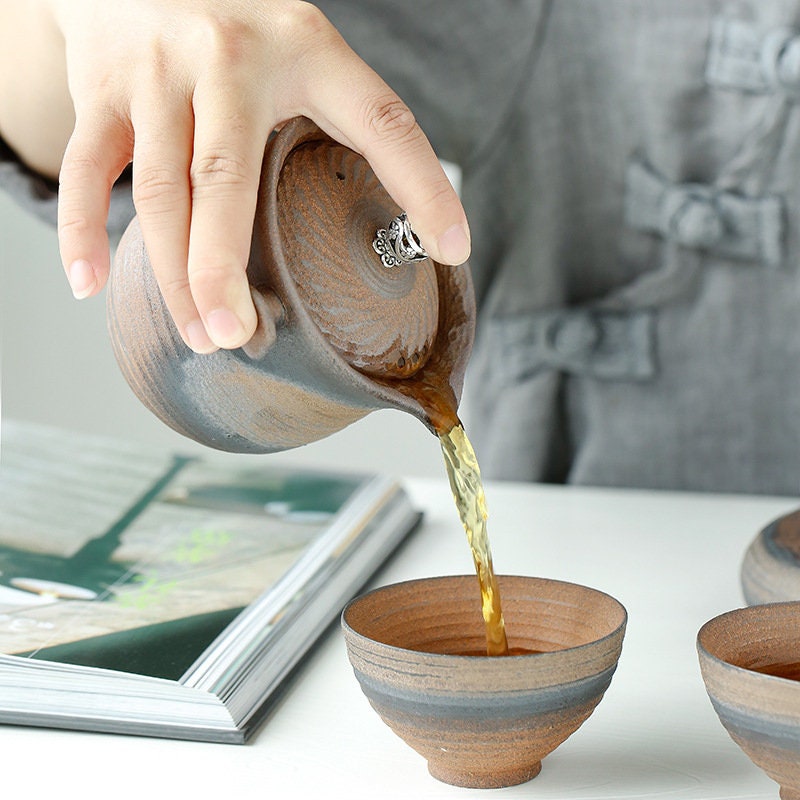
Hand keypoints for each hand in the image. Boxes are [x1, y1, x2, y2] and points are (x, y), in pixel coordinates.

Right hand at [47, 0, 470, 351]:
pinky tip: (92, 284)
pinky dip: (82, 232)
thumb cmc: (236, 28)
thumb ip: (328, 118)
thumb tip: (379, 221)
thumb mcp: (298, 51)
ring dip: (174, 276)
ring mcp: (159, 72)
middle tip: (239, 335)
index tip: (455, 250)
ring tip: (202, 335)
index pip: (383, 123)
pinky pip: (87, 169)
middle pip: (226, 177)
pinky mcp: (101, 87)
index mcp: (307, 49)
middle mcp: (229, 56)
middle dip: (226, 268)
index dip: (426, 187)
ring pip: (159, 190)